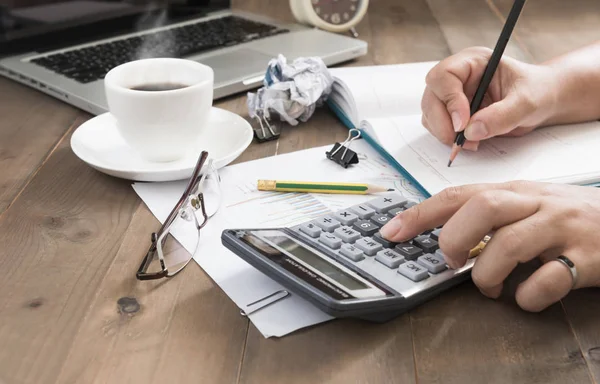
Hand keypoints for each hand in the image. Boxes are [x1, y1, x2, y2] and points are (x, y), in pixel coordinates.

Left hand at [380, 181, 599, 311]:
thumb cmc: (571, 218)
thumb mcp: (528, 204)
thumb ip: (490, 215)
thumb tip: (443, 234)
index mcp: (516, 191)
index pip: (459, 194)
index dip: (420, 214)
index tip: (391, 232)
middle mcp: (536, 203)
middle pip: (482, 206)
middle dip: (453, 238)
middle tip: (451, 260)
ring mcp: (562, 228)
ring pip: (509, 244)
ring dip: (486, 275)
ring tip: (488, 286)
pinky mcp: (587, 258)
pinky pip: (547, 281)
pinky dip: (527, 297)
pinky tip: (526, 298)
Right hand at [421, 47, 558, 149]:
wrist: (543, 102)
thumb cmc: (538, 92)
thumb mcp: (527, 102)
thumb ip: (502, 115)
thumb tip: (471, 131)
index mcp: (473, 62)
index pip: (444, 76)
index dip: (449, 100)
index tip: (463, 123)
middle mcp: (458, 77)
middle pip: (432, 97)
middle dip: (442, 122)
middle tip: (459, 141)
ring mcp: (452, 95)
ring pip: (430, 114)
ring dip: (444, 132)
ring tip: (471, 142)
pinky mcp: (452, 113)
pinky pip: (438, 126)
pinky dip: (448, 138)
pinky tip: (469, 142)